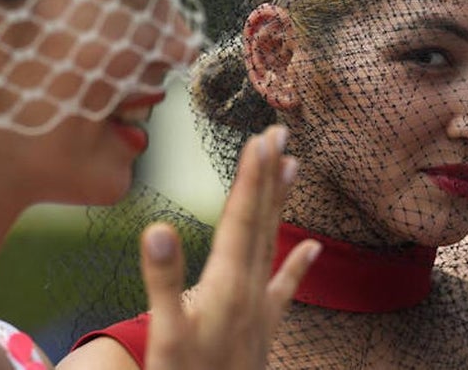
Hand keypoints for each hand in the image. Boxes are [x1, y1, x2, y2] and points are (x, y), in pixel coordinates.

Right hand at [141, 124, 318, 368]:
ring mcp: (260, 309)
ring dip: (281, 203)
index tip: (260, 138)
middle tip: (279, 132)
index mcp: (228, 284)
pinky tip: (311, 247)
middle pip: (262, 221)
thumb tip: (157, 227)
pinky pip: (284, 289)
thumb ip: (163, 280)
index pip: (241, 218)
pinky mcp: (263, 329)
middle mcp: (250, 289)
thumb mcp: (166, 335)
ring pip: (273, 243)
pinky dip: (297, 265)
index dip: (251, 176)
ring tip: (295, 165)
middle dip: (269, 175)